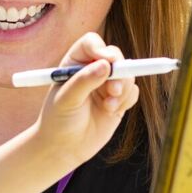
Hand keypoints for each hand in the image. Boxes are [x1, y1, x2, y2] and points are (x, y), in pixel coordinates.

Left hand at [31, 33, 140, 169]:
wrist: (64, 148)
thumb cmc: (58, 121)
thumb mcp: (66, 100)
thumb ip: (84, 81)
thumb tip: (106, 65)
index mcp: (74, 63)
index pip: (91, 44)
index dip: (101, 48)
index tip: (106, 62)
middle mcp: (92, 70)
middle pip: (115, 56)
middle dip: (119, 71)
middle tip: (114, 89)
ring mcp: (107, 85)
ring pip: (128, 74)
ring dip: (123, 89)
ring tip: (109, 106)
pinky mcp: (118, 100)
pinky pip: (133, 92)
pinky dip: (126, 100)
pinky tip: (111, 112)